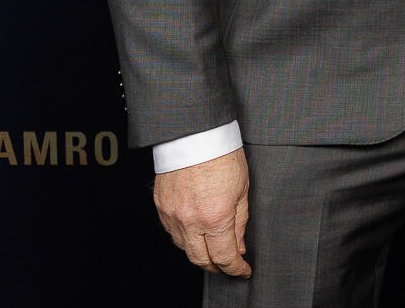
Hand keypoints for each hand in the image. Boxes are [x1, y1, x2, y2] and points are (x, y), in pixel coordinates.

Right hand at [153, 148, 251, 276]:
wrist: (195, 134)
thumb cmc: (222, 155)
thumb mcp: (242, 189)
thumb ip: (240, 222)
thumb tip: (238, 247)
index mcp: (215, 218)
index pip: (225, 257)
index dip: (235, 269)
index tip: (242, 270)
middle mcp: (190, 221)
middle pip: (201, 260)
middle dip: (216, 268)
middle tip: (228, 266)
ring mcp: (172, 215)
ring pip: (184, 248)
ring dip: (200, 254)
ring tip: (213, 250)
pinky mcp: (161, 207)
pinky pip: (172, 232)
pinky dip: (185, 239)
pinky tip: (196, 234)